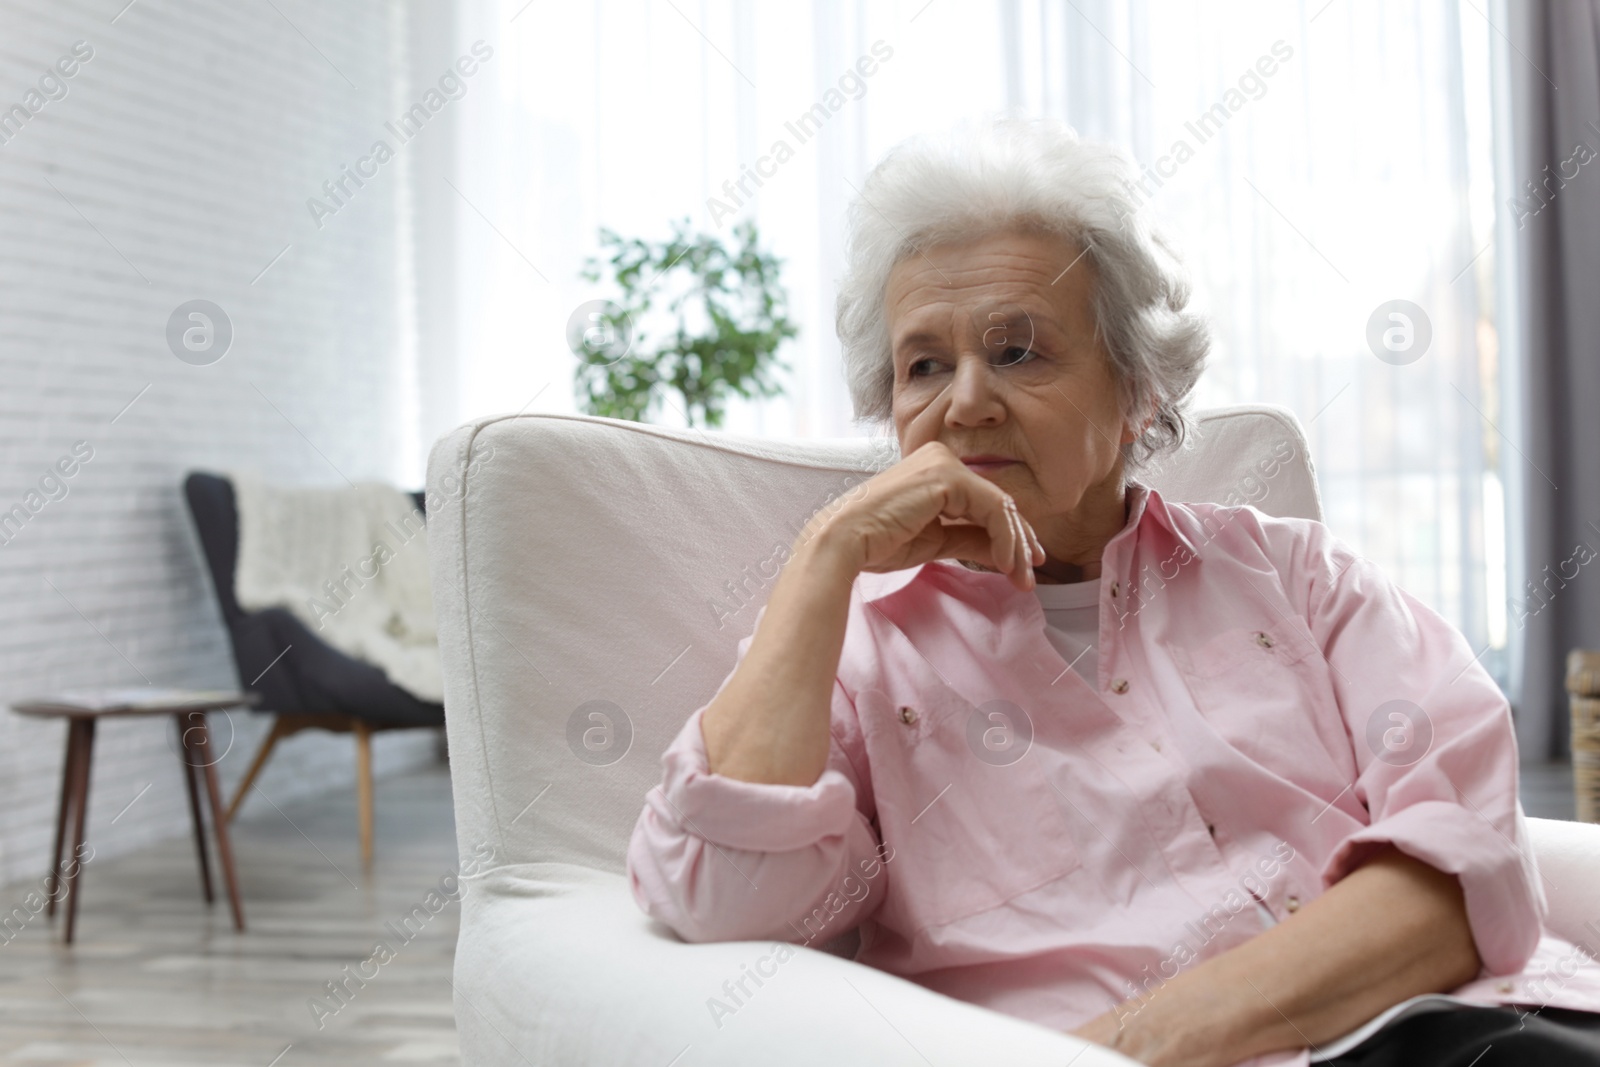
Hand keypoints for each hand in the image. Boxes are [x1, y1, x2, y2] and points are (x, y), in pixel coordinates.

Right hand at [806, 440, 1044, 590]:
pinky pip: (993, 508)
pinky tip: (1005, 563)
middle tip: (1029, 575)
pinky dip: (1005, 538)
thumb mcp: (936, 542)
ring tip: (1020, 578)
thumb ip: (970, 540)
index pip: (984, 501)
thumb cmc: (878, 542)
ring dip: (1015, 545)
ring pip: (1000, 505)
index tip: (1022, 565)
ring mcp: (945, 463)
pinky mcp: (948, 476)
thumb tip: (1005, 553)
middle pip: (997, 501)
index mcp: (935, 470)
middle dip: (1019, 541)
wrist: (845, 541)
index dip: (1010, 534)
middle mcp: (942, 458)